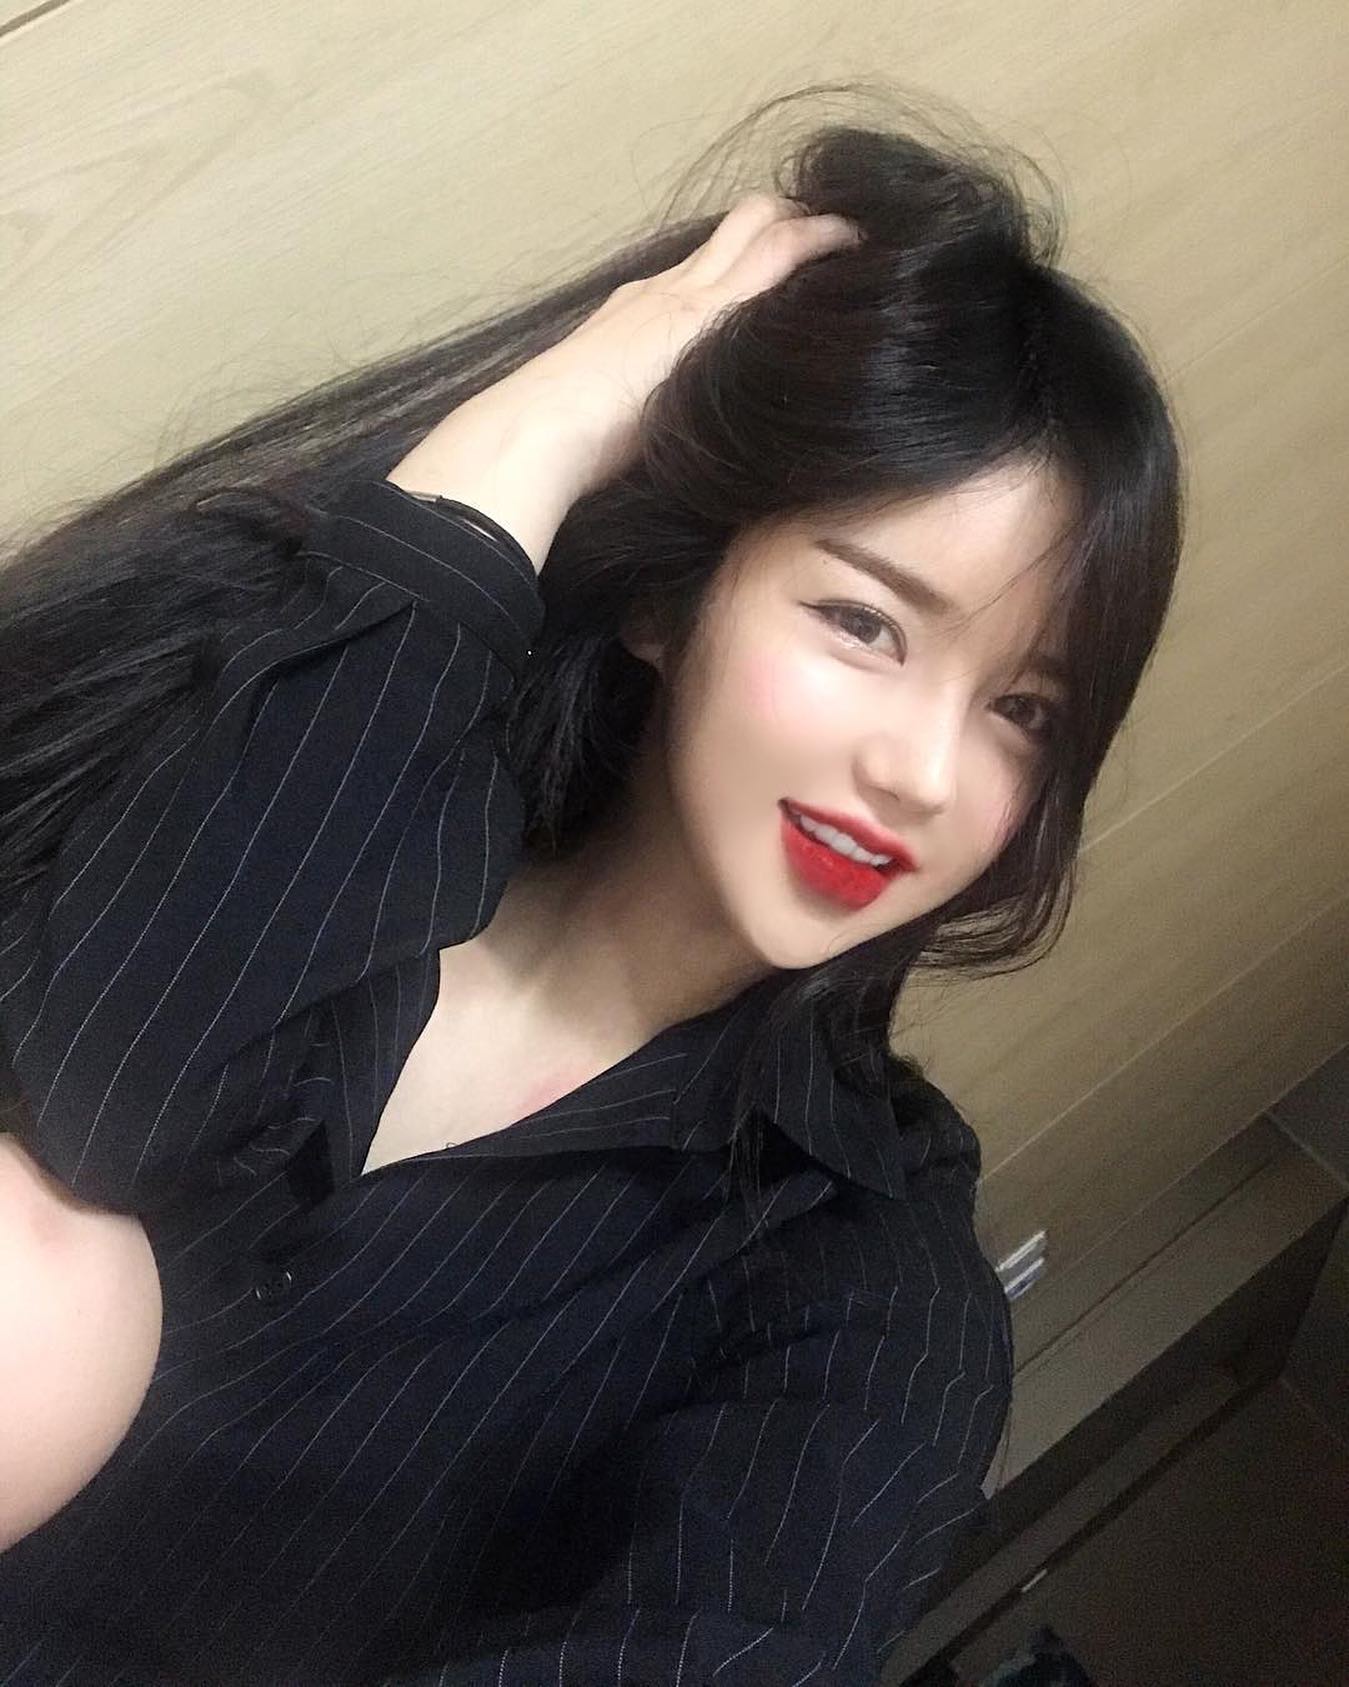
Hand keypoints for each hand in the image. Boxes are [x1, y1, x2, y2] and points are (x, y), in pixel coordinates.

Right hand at [388, 194, 861, 523]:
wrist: (541, 430)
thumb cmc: (566, 446)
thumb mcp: (617, 417)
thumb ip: (649, 410)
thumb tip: (670, 444)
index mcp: (640, 311)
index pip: (706, 266)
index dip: (750, 255)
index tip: (789, 263)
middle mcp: (666, 288)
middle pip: (740, 228)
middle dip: (792, 219)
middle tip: (844, 231)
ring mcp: (689, 294)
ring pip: (763, 226)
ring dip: (815, 225)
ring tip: (862, 233)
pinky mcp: (709, 311)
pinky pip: (781, 255)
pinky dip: (823, 244)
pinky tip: (862, 250)